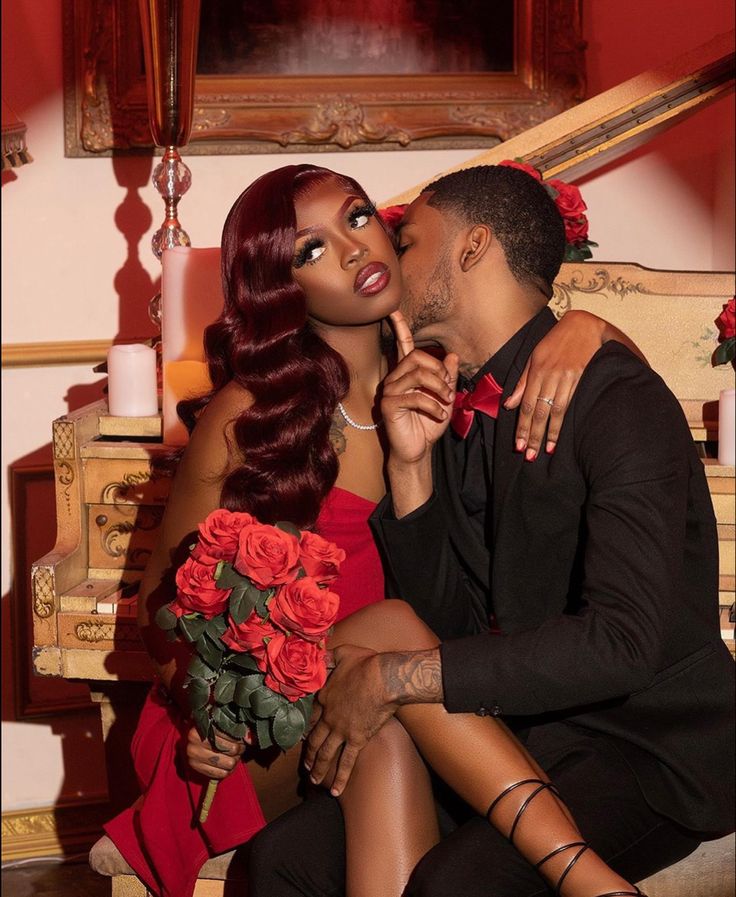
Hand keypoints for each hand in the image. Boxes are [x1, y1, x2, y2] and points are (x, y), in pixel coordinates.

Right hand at [185, 724, 246, 780]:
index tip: (240, 738)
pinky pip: (221, 774)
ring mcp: (193, 754)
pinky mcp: (195, 766)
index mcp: (204, 725)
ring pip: (229, 763)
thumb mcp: (223, 723)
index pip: (230, 733)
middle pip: (231, 749)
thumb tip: (250, 739)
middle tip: (238, 748)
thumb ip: (239, 728)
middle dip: (238, 749)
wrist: (194, 738)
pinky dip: (227, 771)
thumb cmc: (212, 728)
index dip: (239, 737)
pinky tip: (226, 765)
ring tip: (232, 756)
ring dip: (234, 760)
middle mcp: (195, 739)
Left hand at [304, 645, 397, 796]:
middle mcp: (329, 717)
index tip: (301, 736)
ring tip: (314, 779)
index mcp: (324, 696)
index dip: (305, 727)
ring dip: (318, 768)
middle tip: (305, 765)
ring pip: (325, 753)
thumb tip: (319, 653)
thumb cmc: (365, 663)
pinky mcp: (356, 740)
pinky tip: (334, 791)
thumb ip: (329, 656)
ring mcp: (341, 730)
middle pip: (315, 739)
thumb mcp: (342, 653)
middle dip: (309, 754)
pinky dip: (340, 777)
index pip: (311, 716)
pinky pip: (346, 762)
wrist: (383, 678)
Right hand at [382, 311, 458, 464]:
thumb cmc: (428, 425)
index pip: (402, 346)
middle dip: (438, 371)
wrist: (417, 451)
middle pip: (415, 358)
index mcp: (406, 374)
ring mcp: (388, 392)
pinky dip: (433, 405)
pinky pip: (413, 396)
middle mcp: (394, 379)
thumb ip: (448, 378)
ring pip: (416, 375)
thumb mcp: (445, 399)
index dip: (398, 327)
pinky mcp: (388, 406)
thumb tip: (453, 355)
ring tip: (447, 402)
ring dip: (439, 388)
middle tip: (449, 389)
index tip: (393, 310)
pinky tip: (441, 415)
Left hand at [504, 310, 605, 459]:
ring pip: (555, 410)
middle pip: (539, 411)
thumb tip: (509, 406)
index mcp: (535, 371)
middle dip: (533, 435)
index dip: (522, 426)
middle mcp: (549, 375)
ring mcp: (565, 377)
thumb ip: (522, 383)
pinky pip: (570, 402)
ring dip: (550, 433)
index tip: (518, 445)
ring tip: (545, 451)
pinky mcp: (580, 377)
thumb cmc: (555, 342)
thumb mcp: (534, 358)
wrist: (583, 325)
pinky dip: (564, 420)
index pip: (526, 404)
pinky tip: (561, 434)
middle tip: (529, 455)